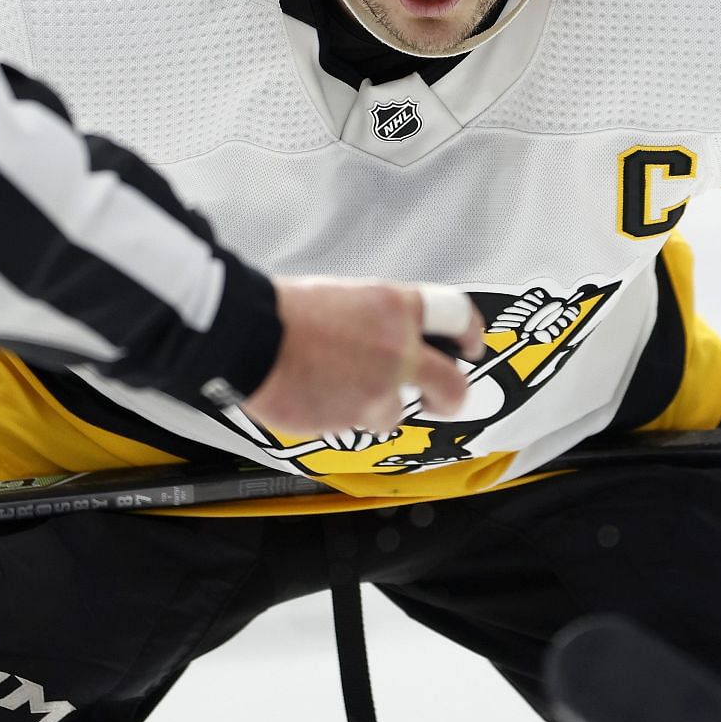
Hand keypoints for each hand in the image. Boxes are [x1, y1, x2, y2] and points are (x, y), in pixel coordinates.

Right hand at [241, 278, 483, 433]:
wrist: (249, 338)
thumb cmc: (286, 312)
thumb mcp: (345, 297)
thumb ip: (379, 322)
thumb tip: (389, 337)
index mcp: (396, 309)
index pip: (458, 317)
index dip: (471, 334)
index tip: (471, 346)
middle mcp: (398, 352)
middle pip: (454, 387)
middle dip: (449, 399)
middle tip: (439, 400)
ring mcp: (377, 391)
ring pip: (392, 413)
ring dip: (371, 406)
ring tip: (334, 385)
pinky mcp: (351, 421)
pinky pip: (353, 424)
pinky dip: (338, 415)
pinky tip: (314, 393)